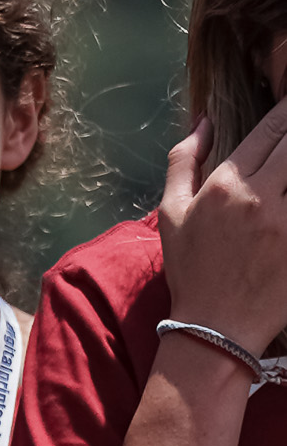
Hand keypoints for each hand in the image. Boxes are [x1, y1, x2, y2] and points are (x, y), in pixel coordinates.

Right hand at [160, 104, 286, 361]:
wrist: (213, 331)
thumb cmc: (191, 273)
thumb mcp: (170, 215)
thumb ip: (183, 162)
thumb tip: (204, 121)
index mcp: (225, 185)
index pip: (271, 128)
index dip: (286, 114)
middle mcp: (258, 197)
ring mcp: (284, 221)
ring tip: (286, 183)